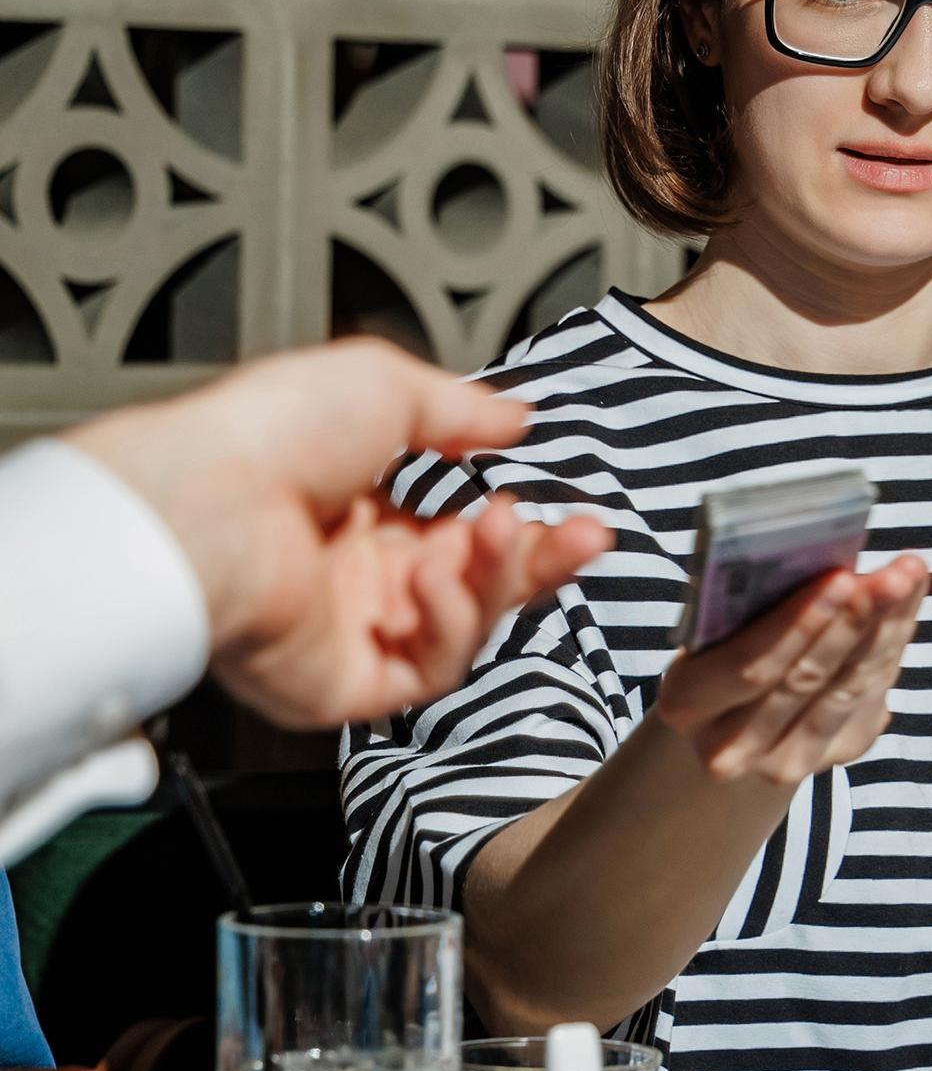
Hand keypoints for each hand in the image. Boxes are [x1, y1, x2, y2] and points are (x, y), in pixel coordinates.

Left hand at [71, 339, 612, 727]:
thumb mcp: (385, 386)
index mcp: (355, 511)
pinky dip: (449, 623)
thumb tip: (518, 416)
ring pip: (462, 628)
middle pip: (476, 587)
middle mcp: (354, 575)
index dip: (524, 528)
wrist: (205, 500)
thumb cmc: (270, 434)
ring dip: (496, 580)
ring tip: (497, 530)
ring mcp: (349, 631)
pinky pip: (427, 670)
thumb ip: (462, 410)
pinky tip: (434, 577)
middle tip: (587, 535)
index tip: (575, 514)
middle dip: (537, 561)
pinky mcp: (342, 683)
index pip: (460, 533)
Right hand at [655, 557, 929, 785]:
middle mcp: (730, 748)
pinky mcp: (833, 758)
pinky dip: (891, 646)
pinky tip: (906, 603)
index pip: (748, 664)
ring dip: (885, 629)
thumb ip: (753, 605)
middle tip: (892, 576)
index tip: (840, 577)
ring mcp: (783, 763)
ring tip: (908, 578)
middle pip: (805, 679)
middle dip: (854, 621)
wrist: (731, 723)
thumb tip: (824, 559)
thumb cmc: (721, 651)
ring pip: (846, 690)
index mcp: (687, 703)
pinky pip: (869, 698)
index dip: (799, 623)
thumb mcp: (715, 630)